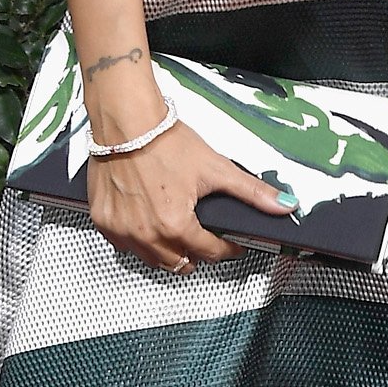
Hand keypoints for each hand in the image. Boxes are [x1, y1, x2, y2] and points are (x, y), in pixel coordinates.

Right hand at [86, 116, 292, 271]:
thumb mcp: (216, 168)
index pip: (210, 253)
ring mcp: (121, 230)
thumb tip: (285, 205)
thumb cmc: (164, 141)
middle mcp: (146, 234)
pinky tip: (148, 224)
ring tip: (178, 232)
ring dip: (168, 252)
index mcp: (176, 225)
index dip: (226, 249)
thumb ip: (253, 192)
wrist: (126, 123)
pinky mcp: (103, 222)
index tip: (230, 244)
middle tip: (204, 239)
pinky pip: (125, 246)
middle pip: (180, 263)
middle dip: (197, 254)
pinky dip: (138, 241)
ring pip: (152, 260)